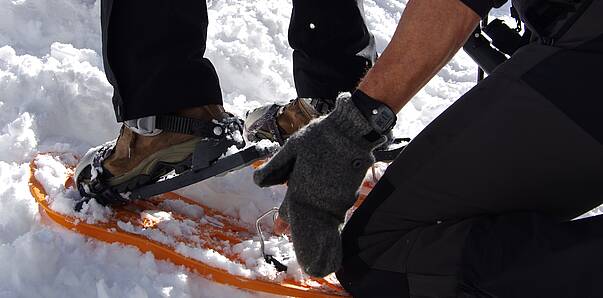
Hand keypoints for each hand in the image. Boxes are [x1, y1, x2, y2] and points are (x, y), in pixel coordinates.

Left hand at [254, 95, 386, 276]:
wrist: (351, 133)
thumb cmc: (319, 137)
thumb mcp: (291, 148)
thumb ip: (275, 167)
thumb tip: (257, 181)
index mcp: (299, 188)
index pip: (289, 212)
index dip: (283, 222)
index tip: (278, 231)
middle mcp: (316, 199)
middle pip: (305, 221)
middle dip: (299, 232)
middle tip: (296, 243)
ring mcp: (335, 200)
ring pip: (321, 218)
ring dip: (316, 228)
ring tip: (314, 243)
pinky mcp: (349, 196)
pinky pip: (336, 212)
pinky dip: (329, 218)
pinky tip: (328, 220)